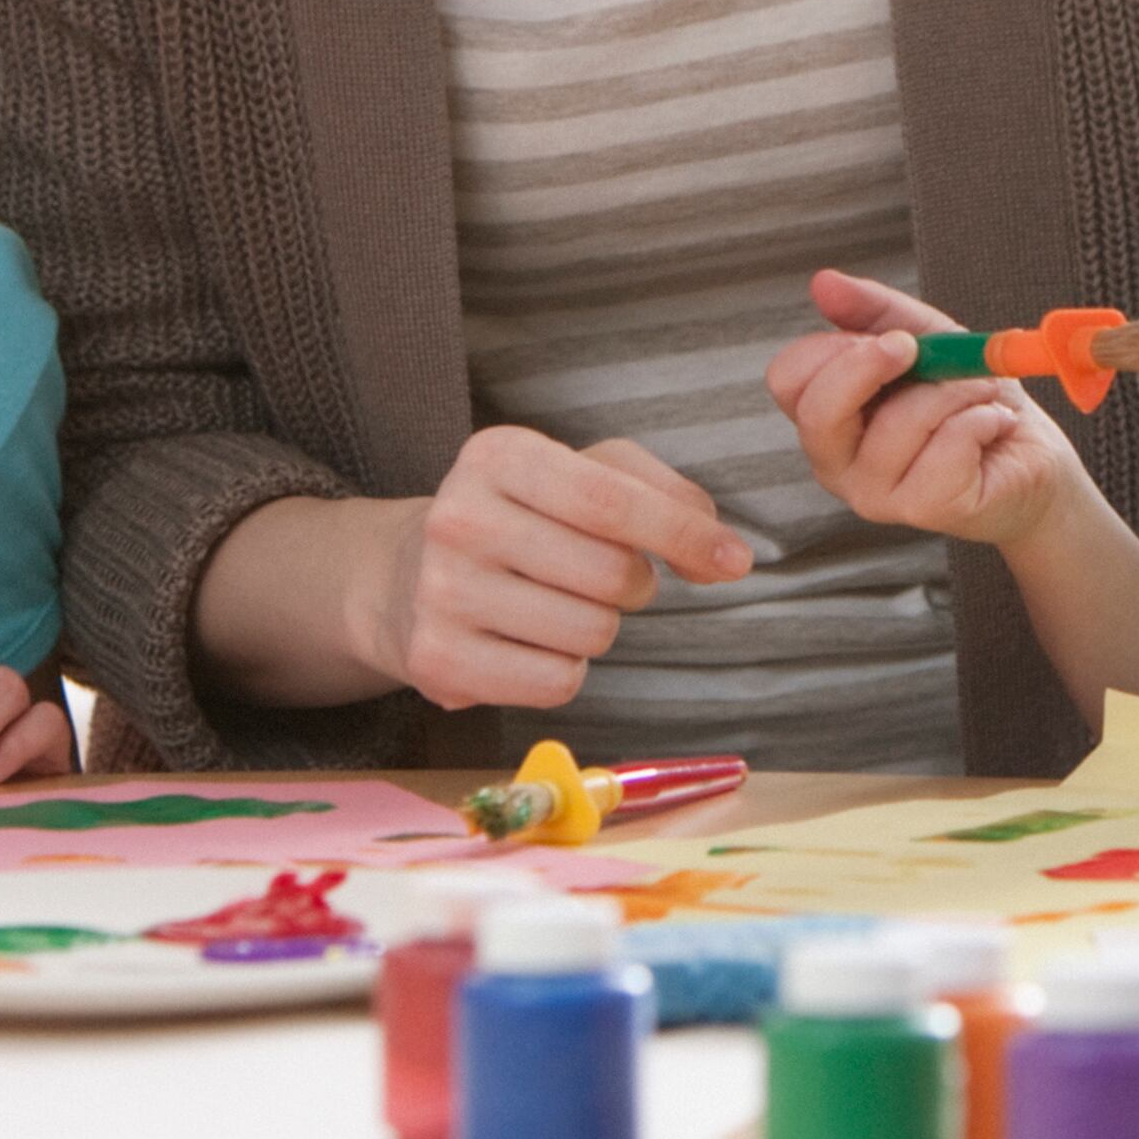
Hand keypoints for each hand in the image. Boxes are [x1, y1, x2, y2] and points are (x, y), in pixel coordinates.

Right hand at [369, 427, 748, 710]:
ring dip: (597, 628)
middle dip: (633, 584)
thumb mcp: (582, 474)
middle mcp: (459, 517)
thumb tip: (724, 555)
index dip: (683, 533)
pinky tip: (528, 642)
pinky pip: (556, 683)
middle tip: (600, 576)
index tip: (733, 560)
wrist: (404, 578)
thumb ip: (664, 495)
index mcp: (498, 455)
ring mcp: (441, 592)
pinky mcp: (437, 659)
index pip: (610, 500)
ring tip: (556, 605)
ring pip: (590, 635)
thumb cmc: (521, 518)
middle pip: (611, 576)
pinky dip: (564, 670)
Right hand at [769, 269, 1085, 552]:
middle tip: (915, 348)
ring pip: (897, 423)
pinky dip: (982, 419)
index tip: (888, 337)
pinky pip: (946, 448)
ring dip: (954, 390)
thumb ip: (874, 311)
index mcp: (827, 418)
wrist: (1031, 453)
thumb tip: (823, 282)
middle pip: (817, 412)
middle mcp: (837, 463)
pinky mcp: (925, 510)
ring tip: (979, 394)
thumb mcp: (926, 338)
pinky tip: (993, 424)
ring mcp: (876, 495)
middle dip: (869, 364)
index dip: (832, 348)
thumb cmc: (970, 399)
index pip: (787, 379)